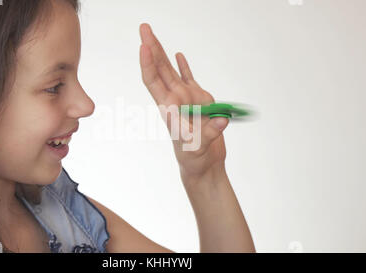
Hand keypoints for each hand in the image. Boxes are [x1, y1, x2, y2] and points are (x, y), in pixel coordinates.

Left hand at [139, 23, 229, 183]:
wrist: (202, 165)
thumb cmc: (194, 159)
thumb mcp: (200, 148)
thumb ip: (210, 133)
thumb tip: (221, 119)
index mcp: (169, 108)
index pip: (154, 81)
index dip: (148, 63)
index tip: (144, 46)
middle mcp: (175, 100)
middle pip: (159, 69)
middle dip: (151, 47)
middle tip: (144, 27)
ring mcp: (186, 99)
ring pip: (171, 71)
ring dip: (162, 52)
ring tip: (153, 35)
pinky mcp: (198, 101)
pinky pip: (189, 79)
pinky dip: (183, 67)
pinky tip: (178, 55)